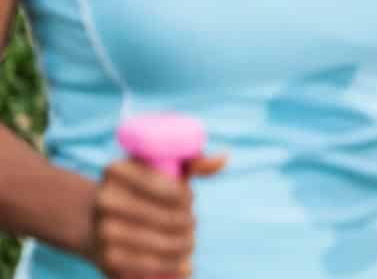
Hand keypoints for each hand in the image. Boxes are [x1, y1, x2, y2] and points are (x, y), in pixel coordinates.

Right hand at [90, 153, 225, 277]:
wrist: (101, 222)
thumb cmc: (145, 190)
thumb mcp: (165, 168)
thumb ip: (194, 160)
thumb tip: (223, 159)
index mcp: (116, 170)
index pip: (158, 184)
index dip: (183, 196)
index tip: (190, 199)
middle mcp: (103, 199)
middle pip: (158, 216)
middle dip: (185, 223)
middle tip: (193, 225)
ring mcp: (101, 231)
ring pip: (153, 243)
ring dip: (180, 246)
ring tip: (189, 244)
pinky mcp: (106, 259)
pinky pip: (142, 268)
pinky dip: (168, 268)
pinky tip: (184, 266)